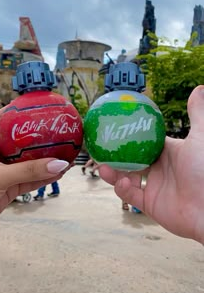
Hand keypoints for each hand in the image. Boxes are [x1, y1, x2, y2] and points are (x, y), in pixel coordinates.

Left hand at [0, 110, 68, 239]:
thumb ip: (28, 171)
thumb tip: (58, 164)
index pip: (1, 120)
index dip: (15, 111)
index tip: (33, 106)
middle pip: (20, 142)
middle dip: (37, 138)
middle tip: (56, 131)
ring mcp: (4, 174)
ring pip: (28, 164)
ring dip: (45, 160)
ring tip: (64, 153)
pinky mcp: (9, 191)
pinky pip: (30, 181)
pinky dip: (44, 178)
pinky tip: (58, 174)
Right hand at [99, 85, 203, 243]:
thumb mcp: (201, 137)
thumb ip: (197, 114)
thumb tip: (198, 88)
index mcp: (168, 152)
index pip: (144, 140)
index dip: (129, 134)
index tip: (114, 126)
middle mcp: (159, 169)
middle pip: (130, 158)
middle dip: (114, 154)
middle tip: (99, 147)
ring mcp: (153, 187)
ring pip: (125, 177)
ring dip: (113, 172)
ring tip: (103, 167)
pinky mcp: (150, 204)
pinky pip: (130, 196)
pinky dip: (123, 189)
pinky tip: (123, 182)